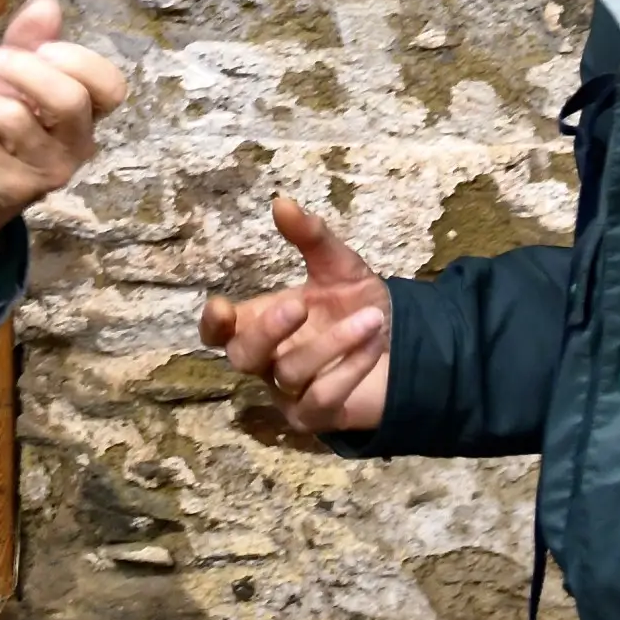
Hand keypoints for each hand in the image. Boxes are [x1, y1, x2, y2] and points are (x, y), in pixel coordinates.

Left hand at [0, 0, 126, 265]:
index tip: (42, 49)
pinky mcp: (6, 191)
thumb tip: (47, 2)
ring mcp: (43, 174)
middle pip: (68, 100)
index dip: (77, 60)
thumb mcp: (12, 78)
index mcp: (85, 117)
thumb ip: (30, 41)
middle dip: (19, 68)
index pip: (111, 87)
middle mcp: (74, 148)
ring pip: (10, 116)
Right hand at [199, 196, 391, 433]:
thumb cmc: (357, 306)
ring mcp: (288, 395)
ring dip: (333, 343)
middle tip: (299, 303)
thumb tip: (281, 202)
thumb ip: (311, 237)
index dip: (213, 324)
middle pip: (243, 357)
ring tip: (371, 319)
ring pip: (290, 373)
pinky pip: (322, 397)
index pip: (218, 333)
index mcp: (260, 324)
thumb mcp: (339, 267)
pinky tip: (373, 344)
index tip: (221, 306)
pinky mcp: (316, 418)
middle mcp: (267, 362)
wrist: (406, 347)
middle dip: (268, 330)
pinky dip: (349, 368)